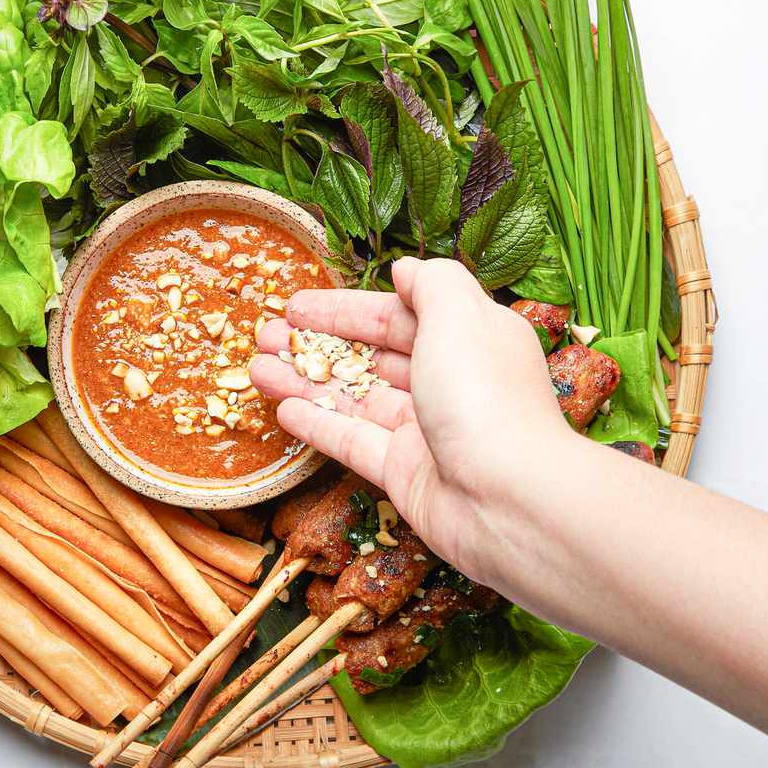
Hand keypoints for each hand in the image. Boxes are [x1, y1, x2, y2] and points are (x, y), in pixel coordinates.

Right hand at [249, 257, 576, 584]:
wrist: (510, 498)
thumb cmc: (486, 397)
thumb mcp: (460, 315)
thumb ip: (431, 282)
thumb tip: (405, 269)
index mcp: (469, 338)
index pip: (397, 315)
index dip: (345, 309)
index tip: (297, 305)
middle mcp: (449, 382)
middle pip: (372, 356)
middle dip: (317, 344)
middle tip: (264, 336)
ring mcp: (426, 431)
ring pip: (355, 398)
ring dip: (306, 382)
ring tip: (257, 370)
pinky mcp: (406, 474)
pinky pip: (353, 443)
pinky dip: (319, 426)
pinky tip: (283, 413)